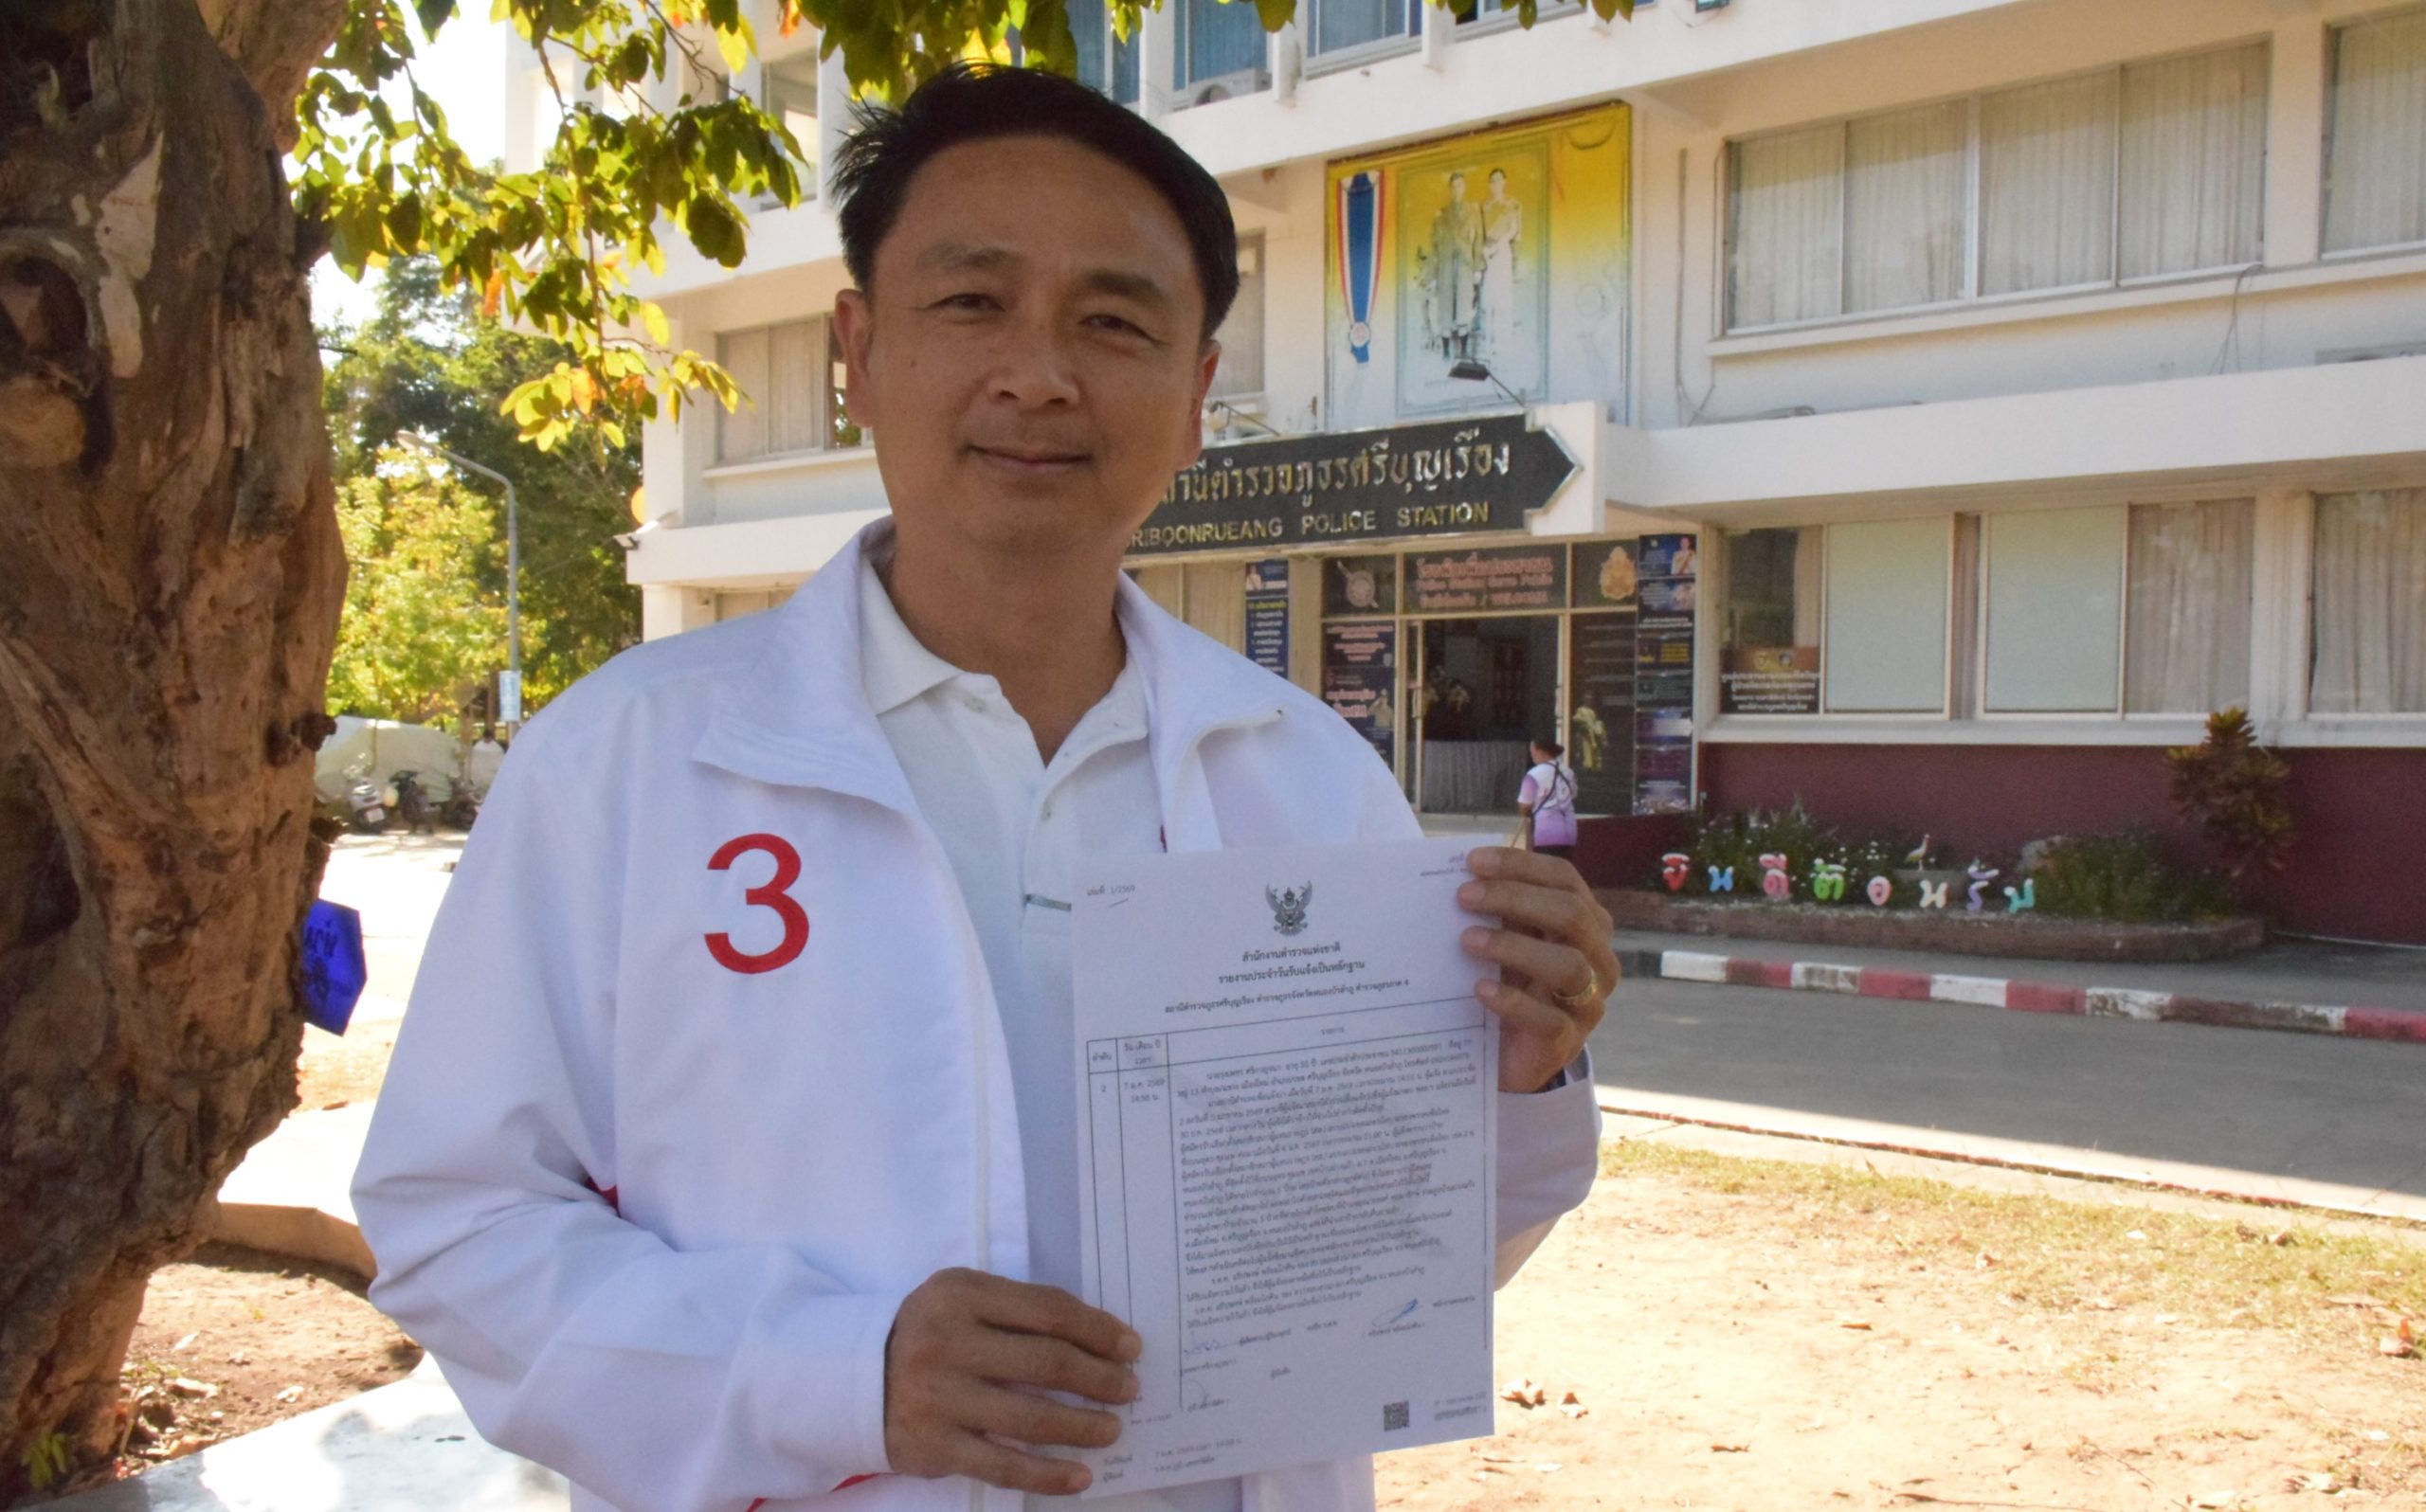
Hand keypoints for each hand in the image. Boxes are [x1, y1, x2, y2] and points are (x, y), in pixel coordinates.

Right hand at [884, 1267, 1140, 1494]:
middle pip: (1044, 1364)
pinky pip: (1002, 1466)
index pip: (1047, 1311)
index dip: (1096, 1330)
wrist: (856, 1377)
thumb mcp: (965, 1298)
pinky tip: (1080, 1476)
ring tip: (1111, 1430)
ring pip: (1029, 1419)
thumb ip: (1020, 1308)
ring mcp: (940, 1398)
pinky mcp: (935, 1447)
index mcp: (962, 1295)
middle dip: (1098, 1379)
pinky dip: (1047, 1476)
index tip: (1130, 1348)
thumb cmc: (931, 1332)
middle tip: (1128, 1390)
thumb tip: (1096, 1338)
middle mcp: (948, 1343)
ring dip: (1081, 1427)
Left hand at [1456, 847, 1616, 1092]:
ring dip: (1514, 947)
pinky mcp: (1566, 1041)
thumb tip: (1462, 872)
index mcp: (1587, 923)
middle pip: (1571, 915)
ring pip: (1569, 965)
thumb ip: (1499, 910)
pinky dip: (1512, 1001)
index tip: (1473, 862)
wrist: (1510, 1057)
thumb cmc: (1510, 985)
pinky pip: (1548, 1019)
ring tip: (1468, 941)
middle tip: (1465, 896)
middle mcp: (1597, 959)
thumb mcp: (1509, 941)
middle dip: (1515, 898)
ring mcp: (1587, 1003)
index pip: (1565, 879)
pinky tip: (1480, 990)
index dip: (1521, 865)